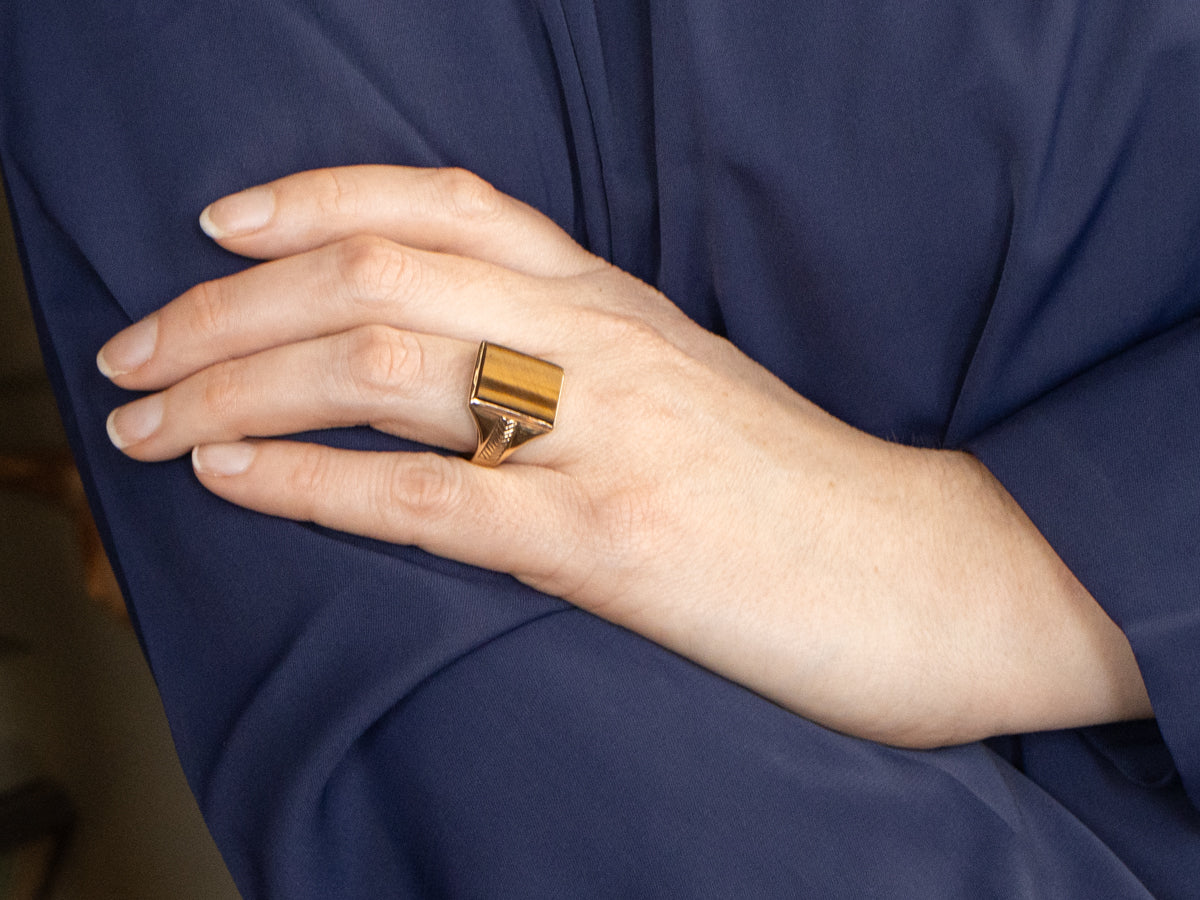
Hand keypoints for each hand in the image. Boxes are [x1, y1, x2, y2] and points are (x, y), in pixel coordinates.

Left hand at [98, 165, 1150, 745]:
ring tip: (145, 421)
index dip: (317, 197)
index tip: (225, 225)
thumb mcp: (684, 390)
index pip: (444, 204)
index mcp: (617, 303)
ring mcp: (603, 436)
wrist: (925, 572)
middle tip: (133, 350)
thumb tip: (464, 377)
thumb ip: (580, 363)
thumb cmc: (797, 490)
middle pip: (375, 277)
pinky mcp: (610, 542)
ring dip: (234, 389)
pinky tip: (231, 481)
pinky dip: (310, 483)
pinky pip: (428, 498)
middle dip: (225, 308)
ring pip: (380, 370)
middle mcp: (601, 343)